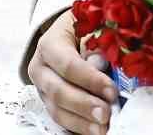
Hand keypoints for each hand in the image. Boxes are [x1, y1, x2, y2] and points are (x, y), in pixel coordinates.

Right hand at [27, 7, 118, 133]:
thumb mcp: (91, 27)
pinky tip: (95, 130)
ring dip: (81, 122)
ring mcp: (42, 89)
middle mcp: (40, 69)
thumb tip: (102, 65)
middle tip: (106, 114)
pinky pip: (62, 119)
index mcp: (49, 45)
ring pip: (57, 110)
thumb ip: (97, 46)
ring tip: (102, 128)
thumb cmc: (84, 30)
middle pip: (58, 91)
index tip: (112, 91)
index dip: (90, 80)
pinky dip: (79, 126)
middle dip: (84, 105)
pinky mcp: (50, 103)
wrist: (70, 35)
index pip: (68, 65)